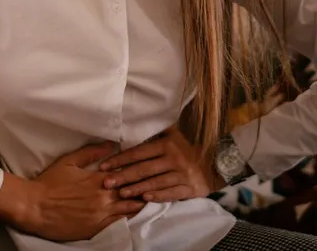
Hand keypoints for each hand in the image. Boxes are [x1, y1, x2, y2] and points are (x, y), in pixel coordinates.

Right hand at [0, 141, 145, 241]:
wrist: (35, 207)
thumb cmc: (50, 182)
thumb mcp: (70, 161)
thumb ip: (92, 152)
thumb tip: (111, 144)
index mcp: (98, 179)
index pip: (126, 173)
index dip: (139, 170)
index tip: (151, 165)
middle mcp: (103, 197)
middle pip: (131, 191)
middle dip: (145, 186)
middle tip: (160, 181)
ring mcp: (100, 215)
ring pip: (128, 208)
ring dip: (140, 202)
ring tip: (154, 197)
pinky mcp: (95, 229)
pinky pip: (117, 223)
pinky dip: (128, 217)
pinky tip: (136, 214)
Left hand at [98, 126, 223, 202]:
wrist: (213, 165)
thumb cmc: (187, 151)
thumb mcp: (174, 136)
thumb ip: (157, 130)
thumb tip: (136, 118)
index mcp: (166, 145)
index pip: (138, 152)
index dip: (120, 159)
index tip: (104, 166)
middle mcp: (174, 158)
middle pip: (143, 169)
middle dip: (123, 176)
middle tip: (106, 182)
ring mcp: (182, 174)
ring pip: (155, 182)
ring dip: (137, 188)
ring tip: (121, 192)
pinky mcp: (189, 188)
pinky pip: (170, 193)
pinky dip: (157, 196)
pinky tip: (145, 199)